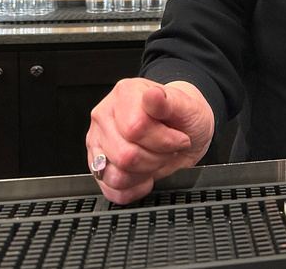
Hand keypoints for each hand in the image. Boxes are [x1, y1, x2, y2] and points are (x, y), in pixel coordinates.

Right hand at [85, 78, 214, 204]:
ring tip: (156, 158)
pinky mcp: (98, 167)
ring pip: (116, 176)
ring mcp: (98, 142)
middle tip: (168, 150)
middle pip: (125, 156)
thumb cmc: (183, 116)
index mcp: (124, 95)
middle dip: (156, 158)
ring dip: (145, 173)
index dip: (163, 141)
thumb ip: (168, 102)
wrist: (184, 130)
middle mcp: (105, 117)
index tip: (179, 139)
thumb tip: (153, 96)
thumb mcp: (187, 106)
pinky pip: (113, 190)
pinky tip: (146, 173)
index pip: (135, 129)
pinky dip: (135, 188)